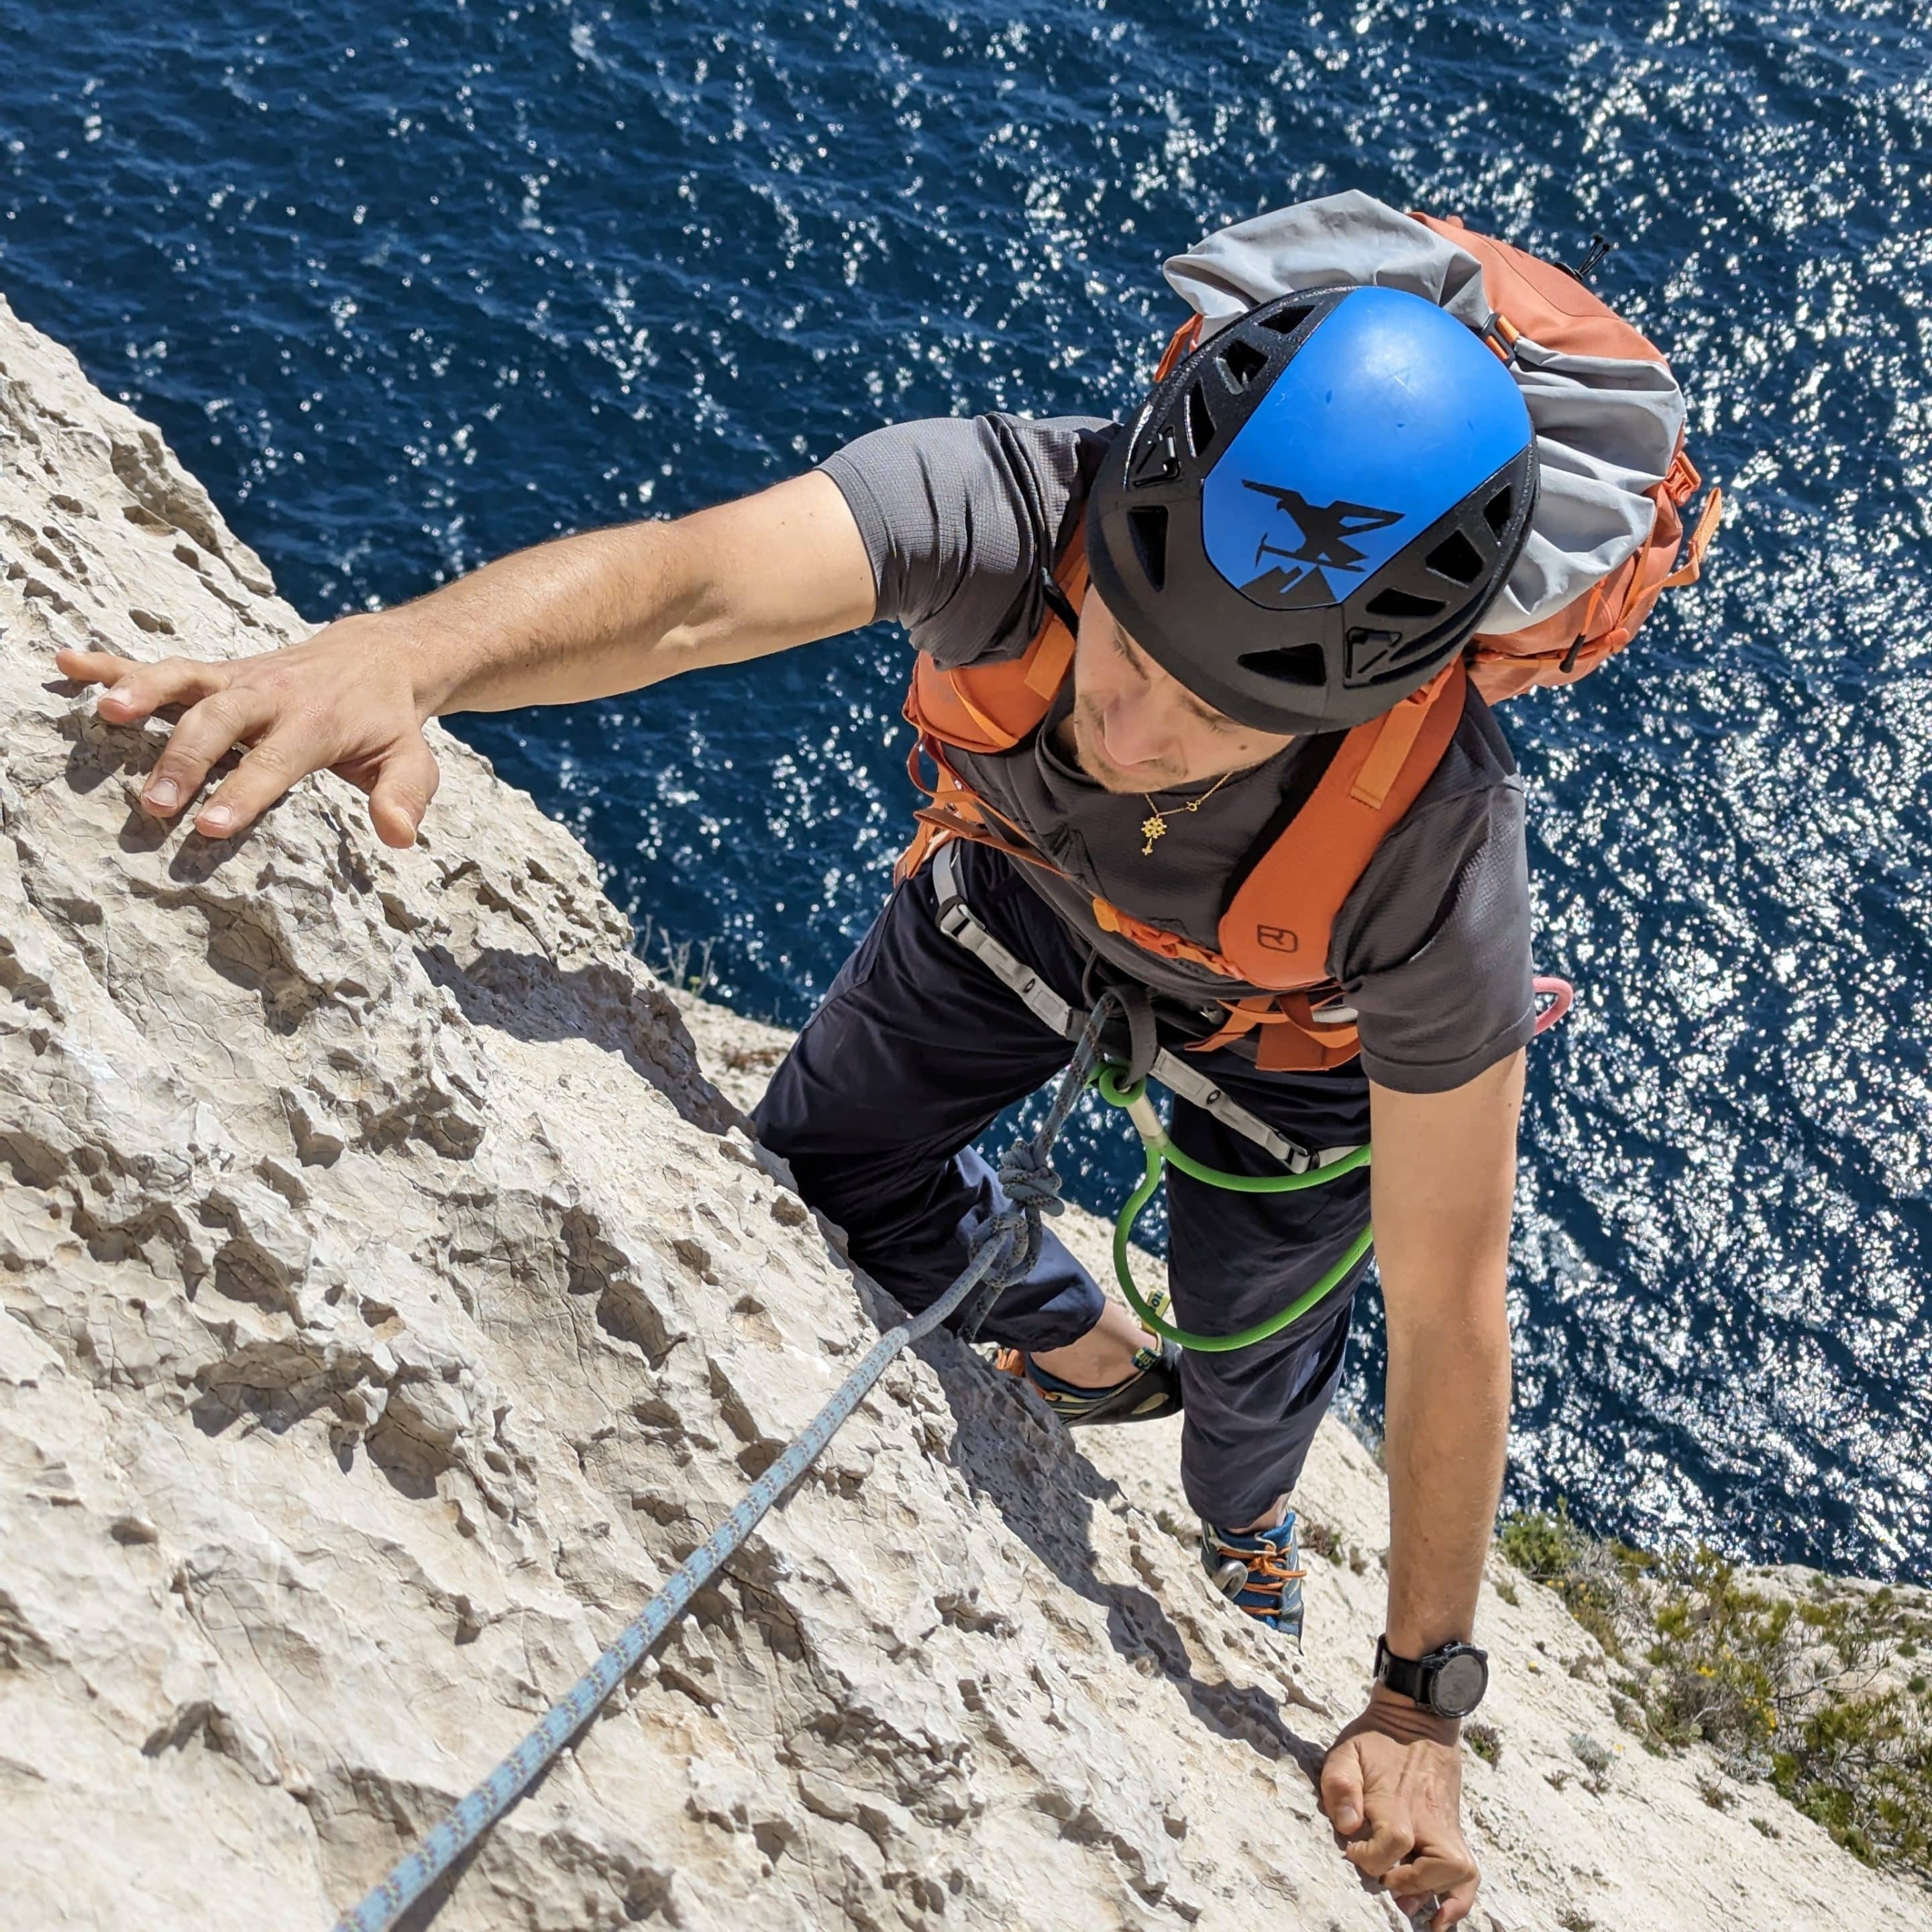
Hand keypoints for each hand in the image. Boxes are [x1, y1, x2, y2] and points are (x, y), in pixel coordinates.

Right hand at [56, 614, 440, 845]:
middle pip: (222, 723)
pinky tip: (67, 665)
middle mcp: (272, 696)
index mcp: (318, 724)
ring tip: (105, 712)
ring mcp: (239, 679)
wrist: (378, 658)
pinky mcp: (217, 673)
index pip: (276, 762)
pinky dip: (115, 663)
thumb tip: (400, 837)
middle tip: (153, 806)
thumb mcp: (413, 762)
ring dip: (144, 691)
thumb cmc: (389, 725)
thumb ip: (405, 797)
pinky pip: (162, 664)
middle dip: (186, 761)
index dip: (245, 793)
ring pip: (186, 679)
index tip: (211, 827)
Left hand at [1319, 1688, 1478, 1928]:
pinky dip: (1460, 1901)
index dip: (1370, 1856)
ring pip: (1458, 1873)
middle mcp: (1428, 1819)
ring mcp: (1446, 1828)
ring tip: (1408, 1906)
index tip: (1352, 1851)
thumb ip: (1340, 1784)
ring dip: (1435, 1895)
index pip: (1392, 1843)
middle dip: (1407, 1883)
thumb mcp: (1347, 1750)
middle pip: (1434, 1865)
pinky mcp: (1453, 1834)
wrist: (1418, 1720)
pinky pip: (1469, 1873)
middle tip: (1383, 1878)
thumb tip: (1346, 1825)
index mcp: (1397, 1801)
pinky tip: (1440, 1919)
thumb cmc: (1376, 1740)